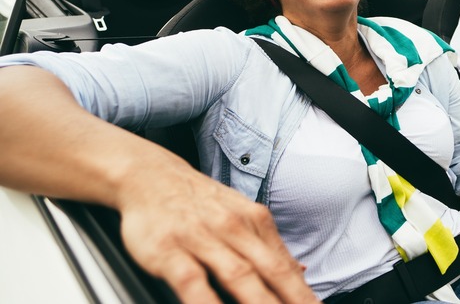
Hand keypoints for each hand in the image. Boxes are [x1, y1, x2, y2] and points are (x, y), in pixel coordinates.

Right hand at [118, 161, 318, 303]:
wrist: (150, 175)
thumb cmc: (198, 202)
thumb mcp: (241, 214)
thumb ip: (268, 246)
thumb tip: (301, 272)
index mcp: (254, 221)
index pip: (284, 266)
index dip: (302, 294)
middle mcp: (233, 228)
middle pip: (270, 271)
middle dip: (291, 300)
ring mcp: (201, 238)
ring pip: (238, 276)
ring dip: (259, 303)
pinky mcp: (169, 250)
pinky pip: (191, 281)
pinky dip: (206, 302)